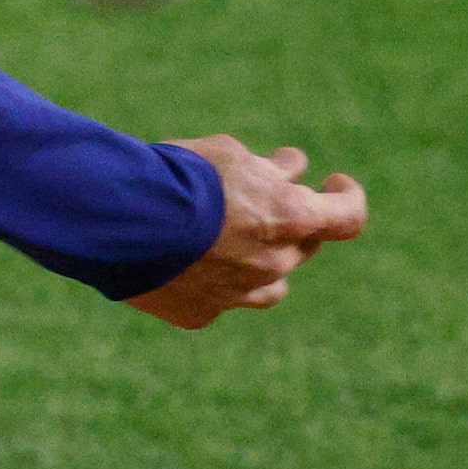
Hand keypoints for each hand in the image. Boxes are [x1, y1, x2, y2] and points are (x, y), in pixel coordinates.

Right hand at [124, 135, 366, 330]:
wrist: (119, 218)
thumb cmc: (178, 176)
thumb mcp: (230, 154)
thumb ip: (267, 168)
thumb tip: (290, 169)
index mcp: (290, 219)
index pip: (348, 216)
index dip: (347, 198)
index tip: (335, 183)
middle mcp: (274, 264)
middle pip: (302, 245)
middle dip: (290, 219)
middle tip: (260, 195)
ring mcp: (239, 295)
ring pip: (271, 282)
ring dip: (262, 258)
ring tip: (232, 236)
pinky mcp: (201, 314)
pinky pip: (221, 298)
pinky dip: (213, 279)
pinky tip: (184, 258)